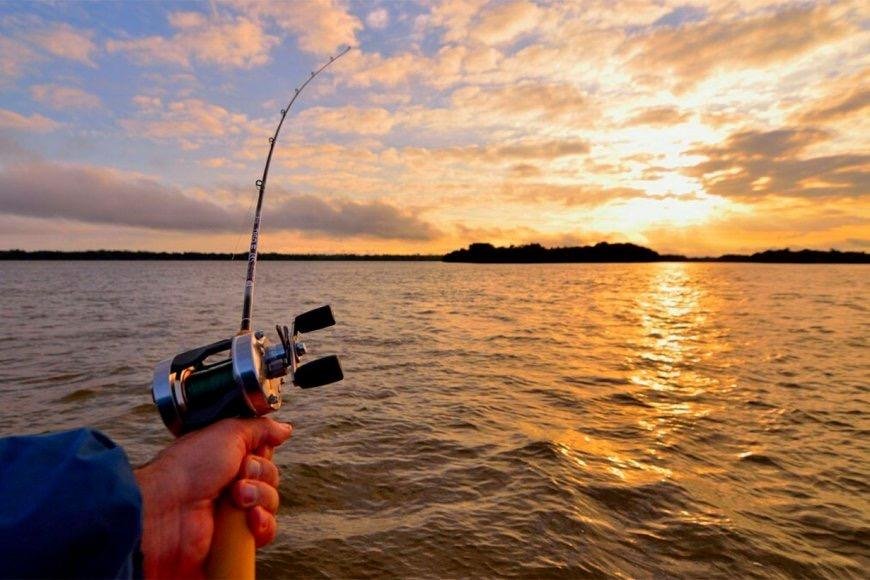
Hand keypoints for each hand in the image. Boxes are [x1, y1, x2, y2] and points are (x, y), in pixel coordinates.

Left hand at [134, 418, 292, 578]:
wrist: (167, 509)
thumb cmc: (188, 468)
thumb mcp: (227, 433)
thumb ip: (259, 428)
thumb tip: (285, 429)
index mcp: (226, 458)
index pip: (262, 454)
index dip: (262, 454)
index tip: (250, 452)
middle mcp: (230, 483)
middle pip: (271, 476)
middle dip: (260, 474)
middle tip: (238, 475)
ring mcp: (233, 512)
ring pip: (271, 502)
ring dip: (260, 497)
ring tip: (237, 499)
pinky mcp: (236, 539)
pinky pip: (266, 530)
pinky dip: (262, 524)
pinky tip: (249, 519)